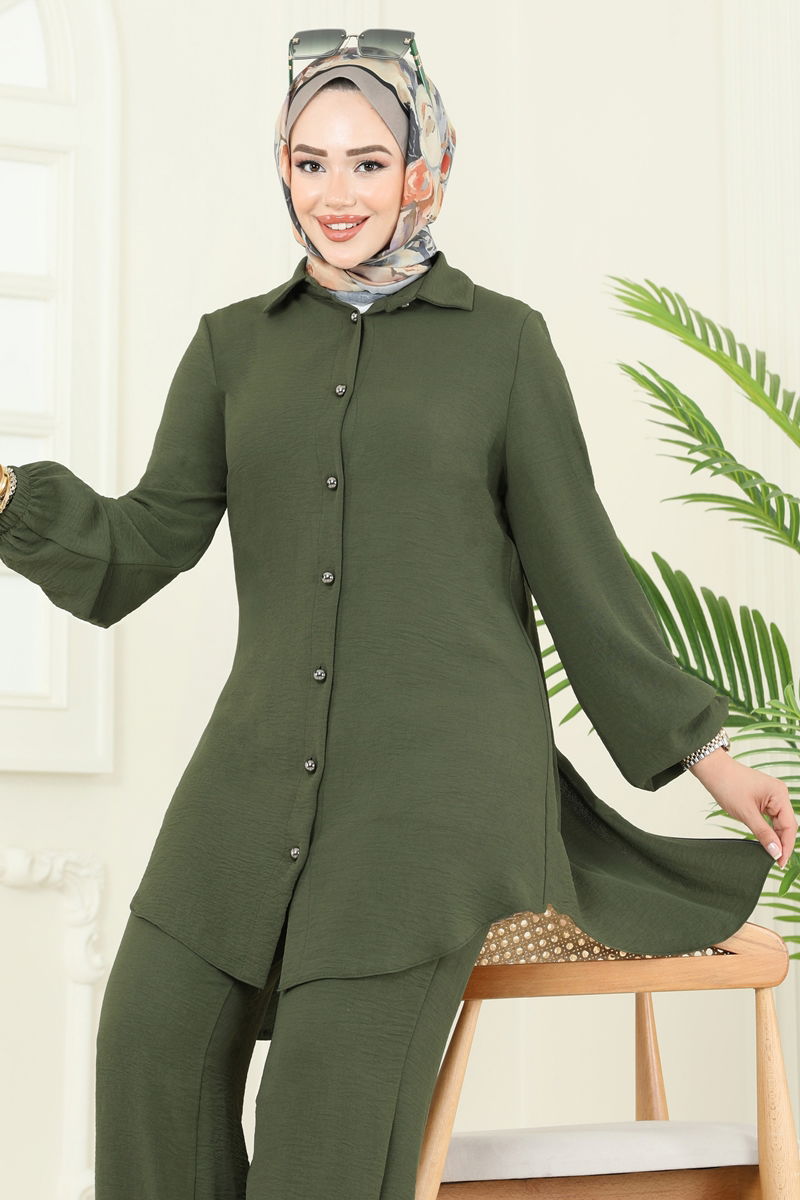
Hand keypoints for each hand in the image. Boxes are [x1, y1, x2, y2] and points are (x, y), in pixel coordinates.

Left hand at [688, 748, 796, 867]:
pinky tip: (766, 841)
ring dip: (776, 837)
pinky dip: (769, 829)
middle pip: (787, 824)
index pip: (789, 826)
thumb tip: (776, 852)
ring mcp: (772, 796)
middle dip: (782, 843)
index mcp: (780, 794)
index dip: (786, 846)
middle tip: (776, 862)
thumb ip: (763, 833)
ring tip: (771, 854)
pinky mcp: (764, 798)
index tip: (780, 862)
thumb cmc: (727, 784)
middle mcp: (779, 794)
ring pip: (779, 822)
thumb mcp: (746, 813)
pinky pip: (771, 817)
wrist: (712, 770)